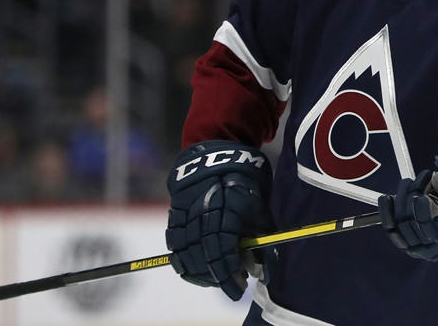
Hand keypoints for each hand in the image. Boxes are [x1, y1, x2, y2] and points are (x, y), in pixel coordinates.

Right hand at [164, 141, 276, 300]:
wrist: (218, 150)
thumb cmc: (246, 176)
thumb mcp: (260, 203)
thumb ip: (260, 234)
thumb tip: (264, 267)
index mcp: (225, 207)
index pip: (222, 250)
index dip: (229, 272)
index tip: (239, 287)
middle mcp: (201, 211)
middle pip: (202, 255)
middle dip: (217, 277)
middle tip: (231, 288)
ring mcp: (184, 212)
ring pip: (185, 252)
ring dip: (199, 273)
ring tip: (214, 282)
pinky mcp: (174, 212)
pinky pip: (173, 243)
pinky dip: (182, 261)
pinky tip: (194, 271)